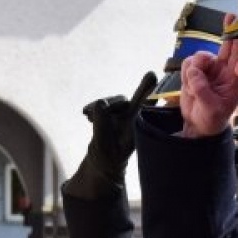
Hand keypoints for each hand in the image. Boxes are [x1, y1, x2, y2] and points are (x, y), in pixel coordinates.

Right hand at [68, 73, 156, 196]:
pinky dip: (95, 107)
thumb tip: (100, 103)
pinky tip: (86, 115)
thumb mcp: (102, 146)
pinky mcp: (115, 114)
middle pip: (123, 101)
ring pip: (113, 101)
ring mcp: (124, 115)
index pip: (143, 106)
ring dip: (98, 106)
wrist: (103, 162)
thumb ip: (102, 125)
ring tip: (86, 115)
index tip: (151, 74)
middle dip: (107, 105)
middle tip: (88, 114)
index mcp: (135, 128)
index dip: (146, 92)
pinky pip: (106, 104)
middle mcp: (133, 119)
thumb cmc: (107, 158)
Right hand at [178, 31, 237, 137]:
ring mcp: (209, 70)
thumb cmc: (211, 119)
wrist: (198, 126)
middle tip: (228, 18)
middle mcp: (223, 71)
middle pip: (226, 46)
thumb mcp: (210, 109)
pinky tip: (188, 86)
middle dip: (227, 32)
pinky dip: (185, 74)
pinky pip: (188, 63)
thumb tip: (194, 72)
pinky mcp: (195, 71)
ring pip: (200, 56)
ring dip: (194, 69)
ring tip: (193, 87)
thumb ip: (202, 90)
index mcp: (234, 80)